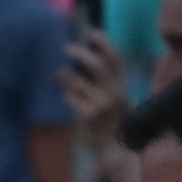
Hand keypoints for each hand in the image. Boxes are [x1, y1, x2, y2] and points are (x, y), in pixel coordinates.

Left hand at [56, 30, 127, 162]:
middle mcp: (114, 92)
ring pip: (79, 82)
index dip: (104, 42)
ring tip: (59, 72)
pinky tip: (66, 96)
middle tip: (67, 48)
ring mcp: (101, 105)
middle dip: (80, 54)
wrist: (114, 148)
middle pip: (96, 65)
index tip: (91, 33)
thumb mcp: (117, 97)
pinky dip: (67, 95)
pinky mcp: (89, 116)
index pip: (115, 58)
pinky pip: (72, 99)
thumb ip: (108, 79)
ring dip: (66, 75)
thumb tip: (87, 56)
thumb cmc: (112, 119)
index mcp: (122, 84)